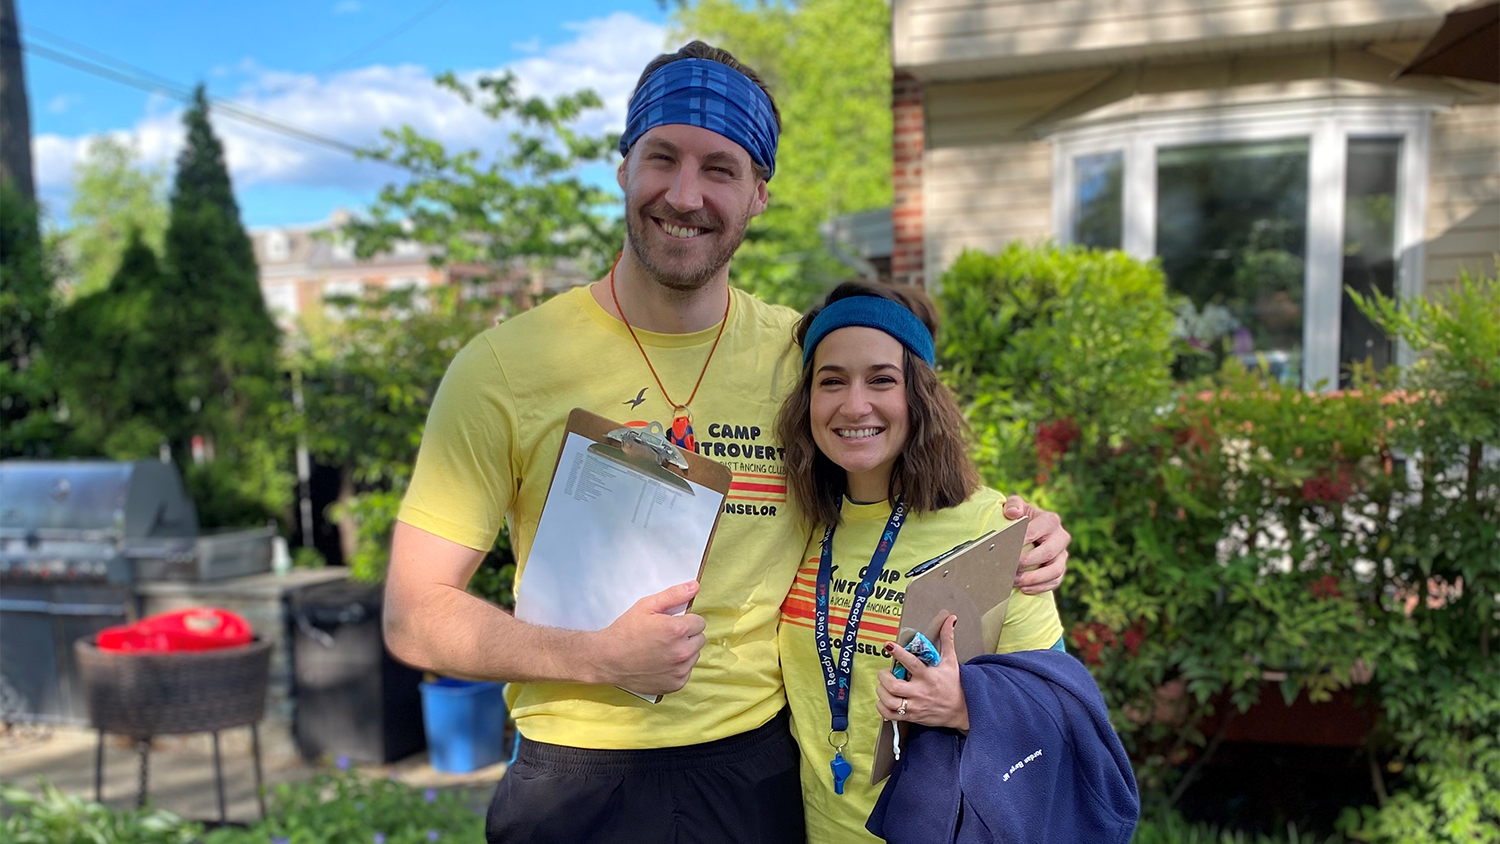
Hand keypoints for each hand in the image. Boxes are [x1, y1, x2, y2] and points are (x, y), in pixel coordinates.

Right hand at [590, 581, 706, 695]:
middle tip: (666, 636)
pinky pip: (687, 672)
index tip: (672, 623)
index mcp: (677, 630)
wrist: (607, 659)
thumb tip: (695, 586)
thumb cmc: (626, 631)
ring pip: (694, 656)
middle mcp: (682, 652)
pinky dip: (678, 668)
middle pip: (700, 639)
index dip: (686, 621)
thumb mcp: (646, 606)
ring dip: (684, 652)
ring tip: (662, 650)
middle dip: (687, 636)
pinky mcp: (676, 684)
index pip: (700, 622)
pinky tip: (661, 663)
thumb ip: (673, 595)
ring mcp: (679, 671)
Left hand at [875, 615, 968, 731]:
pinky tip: (884, 700)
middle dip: (884, 677)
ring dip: (881, 692)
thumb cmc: (954, 684)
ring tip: (883, 685)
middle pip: (894, 686)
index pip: (911, 663)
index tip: (888, 644)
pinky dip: (882, 708)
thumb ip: (947, 639)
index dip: (898, 653)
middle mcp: (920, 692)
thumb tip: (950, 619)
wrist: (962, 710)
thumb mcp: (951, 661)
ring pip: (890, 702)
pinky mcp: (912, 717)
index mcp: (928, 676)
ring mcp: (915, 706)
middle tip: (885, 672)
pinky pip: (890, 715)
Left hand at [1004, 494, 1069, 594]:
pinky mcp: (1060, 567)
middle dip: (1027, 562)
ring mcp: (1063, 554)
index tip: (1006, 550)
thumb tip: (1012, 513)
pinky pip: (1055, 581)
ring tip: (1015, 581)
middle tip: (1009, 568)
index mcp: (1050, 520)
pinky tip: (1024, 589)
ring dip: (1034, 578)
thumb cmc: (1021, 518)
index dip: (1020, 542)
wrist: (1029, 528)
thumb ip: (1013, 504)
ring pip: (1055, 570)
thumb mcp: (1016, 506)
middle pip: (1048, 553)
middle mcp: (1061, 537)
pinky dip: (1040, 587)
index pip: (1034, 532)